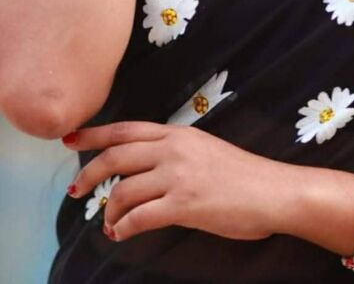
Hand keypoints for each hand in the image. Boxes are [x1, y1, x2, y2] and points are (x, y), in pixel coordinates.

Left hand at [63, 121, 294, 242]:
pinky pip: (139, 217)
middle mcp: (174, 149)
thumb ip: (175, 152)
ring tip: (111, 224)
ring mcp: (178, 176)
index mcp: (178, 134)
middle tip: (75, 190)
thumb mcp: (204, 149)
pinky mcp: (184, 204)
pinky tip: (122, 234)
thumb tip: (145, 167)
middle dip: (89, 173)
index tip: (69, 139)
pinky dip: (123, 228)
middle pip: (116, 156)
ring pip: (123, 190)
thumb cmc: (243, 174)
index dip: (95, 134)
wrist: (273, 191)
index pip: (127, 129)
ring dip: (109, 211)